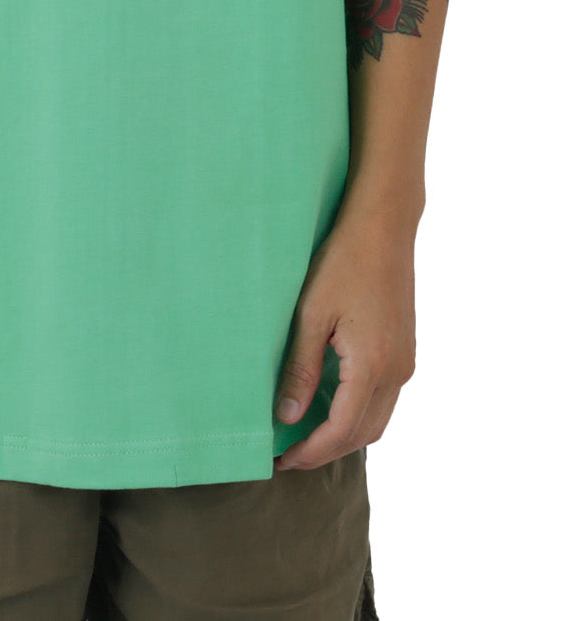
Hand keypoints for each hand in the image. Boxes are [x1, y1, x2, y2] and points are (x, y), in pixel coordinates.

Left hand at [272, 210, 416, 470]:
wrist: (383, 227)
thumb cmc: (343, 262)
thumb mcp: (311, 314)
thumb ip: (301, 369)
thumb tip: (288, 417)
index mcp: (373, 365)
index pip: (341, 431)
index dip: (311, 452)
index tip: (281, 460)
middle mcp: (397, 371)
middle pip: (363, 434)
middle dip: (326, 451)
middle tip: (288, 454)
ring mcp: (405, 362)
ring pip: (377, 420)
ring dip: (343, 435)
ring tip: (304, 435)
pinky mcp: (405, 351)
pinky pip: (383, 398)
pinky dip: (357, 413)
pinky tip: (328, 404)